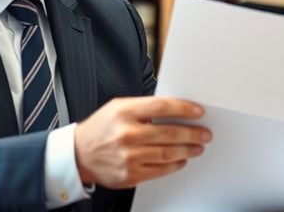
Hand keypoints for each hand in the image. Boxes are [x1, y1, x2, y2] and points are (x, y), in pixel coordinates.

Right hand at [72, 96, 211, 187]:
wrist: (79, 154)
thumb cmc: (101, 128)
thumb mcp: (118, 107)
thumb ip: (144, 107)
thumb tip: (175, 110)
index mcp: (124, 112)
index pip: (163, 107)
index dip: (184, 109)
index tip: (198, 112)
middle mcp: (127, 134)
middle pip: (170, 133)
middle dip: (193, 133)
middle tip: (205, 133)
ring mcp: (129, 157)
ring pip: (168, 153)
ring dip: (188, 150)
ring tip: (197, 147)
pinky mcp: (130, 175)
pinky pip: (160, 170)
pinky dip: (174, 165)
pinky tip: (181, 160)